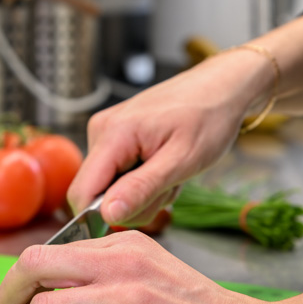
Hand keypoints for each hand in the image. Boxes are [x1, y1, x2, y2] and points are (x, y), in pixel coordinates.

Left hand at [0, 232, 267, 303]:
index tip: (10, 298)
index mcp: (125, 244)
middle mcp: (120, 265)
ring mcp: (124, 302)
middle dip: (7, 295)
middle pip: (36, 267)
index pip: (53, 250)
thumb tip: (56, 291)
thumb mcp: (154, 272)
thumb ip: (109, 272)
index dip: (21, 277)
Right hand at [69, 50, 272, 225]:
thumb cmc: (208, 118)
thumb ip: (141, 188)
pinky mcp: (114, 135)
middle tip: (169, 186)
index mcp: (113, 134)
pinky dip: (142, 179)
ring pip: (109, 187)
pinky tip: (163, 165)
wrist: (221, 88)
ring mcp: (106, 132)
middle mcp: (101, 130)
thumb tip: (107, 215)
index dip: (103, 215)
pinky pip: (117, 173)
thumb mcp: (182, 161)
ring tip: (171, 172)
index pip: (81, 192)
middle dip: (133, 202)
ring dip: (143, 192)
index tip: (143, 209)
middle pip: (96, 193)